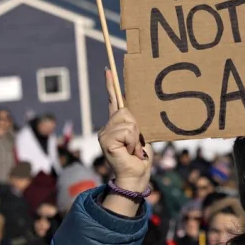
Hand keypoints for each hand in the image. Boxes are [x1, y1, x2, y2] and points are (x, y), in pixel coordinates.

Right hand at [97, 69, 151, 193]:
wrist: (136, 175)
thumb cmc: (140, 157)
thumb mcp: (140, 135)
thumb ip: (135, 122)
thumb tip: (132, 108)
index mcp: (116, 124)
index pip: (113, 100)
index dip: (111, 85)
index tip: (109, 69)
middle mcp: (107, 127)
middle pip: (125, 110)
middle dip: (136, 127)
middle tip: (136, 143)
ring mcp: (104, 133)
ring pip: (128, 121)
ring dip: (136, 136)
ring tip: (133, 149)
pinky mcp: (106, 140)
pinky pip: (127, 131)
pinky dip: (133, 142)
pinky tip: (129, 151)